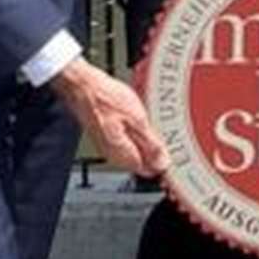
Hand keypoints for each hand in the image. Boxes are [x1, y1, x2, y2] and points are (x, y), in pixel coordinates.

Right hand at [49, 56, 165, 176]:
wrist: (84, 87)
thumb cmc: (106, 99)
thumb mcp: (137, 120)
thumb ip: (151, 145)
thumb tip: (162, 164)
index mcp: (123, 155)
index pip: (148, 171)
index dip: (163, 163)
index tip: (174, 153)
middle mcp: (113, 155)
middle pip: (141, 162)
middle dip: (155, 153)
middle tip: (166, 136)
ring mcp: (108, 146)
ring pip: (133, 152)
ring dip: (146, 142)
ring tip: (153, 126)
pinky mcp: (105, 135)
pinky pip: (125, 142)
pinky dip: (135, 134)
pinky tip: (138, 121)